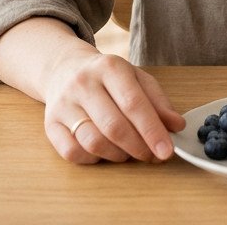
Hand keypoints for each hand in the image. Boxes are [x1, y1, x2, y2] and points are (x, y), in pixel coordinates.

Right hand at [42, 51, 185, 163]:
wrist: (64, 68)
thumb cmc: (108, 78)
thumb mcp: (136, 79)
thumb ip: (158, 101)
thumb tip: (176, 126)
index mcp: (110, 67)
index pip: (134, 104)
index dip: (152, 131)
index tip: (167, 151)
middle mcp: (83, 84)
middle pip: (114, 126)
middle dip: (138, 148)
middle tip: (152, 157)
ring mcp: (63, 104)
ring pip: (93, 142)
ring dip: (118, 155)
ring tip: (129, 153)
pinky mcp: (50, 123)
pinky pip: (72, 152)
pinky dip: (93, 159)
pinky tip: (104, 153)